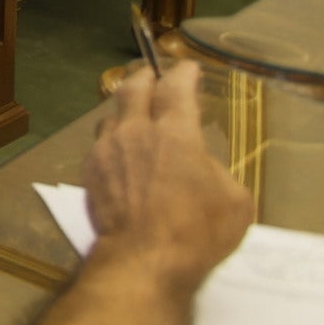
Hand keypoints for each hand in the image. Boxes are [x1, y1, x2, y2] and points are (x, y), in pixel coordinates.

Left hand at [80, 57, 251, 289]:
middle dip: (146, 76)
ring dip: (125, 107)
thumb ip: (215, 169)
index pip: (176, 88)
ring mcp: (107, 149)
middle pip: (134, 88)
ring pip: (112, 114)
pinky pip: (101, 142)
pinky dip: (114, 137)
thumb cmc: (198, 230)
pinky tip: (121, 148)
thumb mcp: (233, 199)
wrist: (144, 257)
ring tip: (135, 111)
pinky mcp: (90, 170)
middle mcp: (135, 131)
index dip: (183, 73)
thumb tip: (198, 163)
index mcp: (175, 132)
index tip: (188, 67)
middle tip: (153, 74)